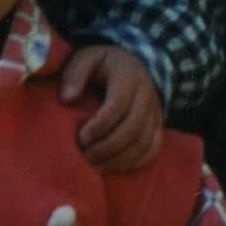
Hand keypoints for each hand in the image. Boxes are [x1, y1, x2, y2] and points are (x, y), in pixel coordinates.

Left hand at [62, 44, 161, 171]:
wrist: (133, 64)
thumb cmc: (103, 64)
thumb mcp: (86, 58)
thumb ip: (75, 74)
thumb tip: (67, 98)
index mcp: (129, 76)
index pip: (118, 105)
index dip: (100, 125)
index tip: (81, 138)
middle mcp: (147, 95)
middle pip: (133, 128)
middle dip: (107, 147)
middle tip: (86, 157)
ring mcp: (156, 112)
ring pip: (143, 143)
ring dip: (119, 160)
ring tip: (95, 167)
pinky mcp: (158, 126)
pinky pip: (152, 149)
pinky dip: (134, 163)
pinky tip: (113, 167)